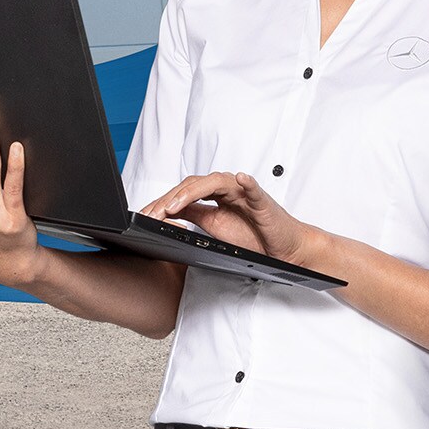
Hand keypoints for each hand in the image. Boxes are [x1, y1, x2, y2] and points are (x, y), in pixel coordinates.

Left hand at [141, 171, 323, 269]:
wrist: (283, 249)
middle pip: (193, 185)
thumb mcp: (214, 227)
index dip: (162, 202)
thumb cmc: (254, 237)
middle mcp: (228, 190)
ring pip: (215, 182)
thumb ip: (194, 215)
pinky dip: (247, 183)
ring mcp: (245, 193)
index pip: (184, 192)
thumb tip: (165, 213)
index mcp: (216, 196)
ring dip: (192, 191)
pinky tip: (240, 179)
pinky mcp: (263, 202)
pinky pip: (254, 189)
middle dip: (169, 199)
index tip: (144, 216)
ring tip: (174, 205)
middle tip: (151, 215)